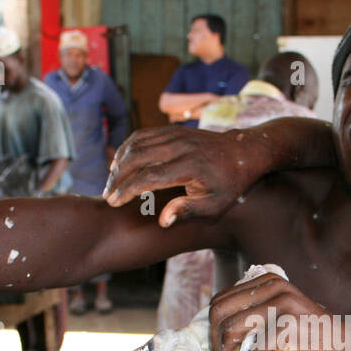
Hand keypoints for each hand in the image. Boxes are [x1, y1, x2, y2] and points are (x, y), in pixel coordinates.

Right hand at [103, 125, 265, 226]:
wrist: (243, 152)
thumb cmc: (229, 184)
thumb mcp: (215, 204)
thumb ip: (188, 211)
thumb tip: (162, 221)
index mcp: (190, 166)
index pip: (149, 177)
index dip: (127, 190)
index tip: (113, 202)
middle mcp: (180, 146)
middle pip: (137, 158)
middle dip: (117, 177)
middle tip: (107, 195)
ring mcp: (175, 134)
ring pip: (136, 144)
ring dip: (118, 163)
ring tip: (111, 182)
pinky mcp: (172, 129)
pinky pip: (142, 135)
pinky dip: (127, 149)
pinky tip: (120, 164)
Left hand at [208, 272, 350, 350]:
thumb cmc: (314, 343)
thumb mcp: (281, 318)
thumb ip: (255, 316)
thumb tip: (216, 335)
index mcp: (268, 282)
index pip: (221, 301)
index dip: (213, 329)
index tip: (220, 350)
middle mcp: (274, 288)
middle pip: (220, 313)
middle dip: (216, 342)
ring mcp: (283, 306)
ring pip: (232, 330)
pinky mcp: (289, 327)